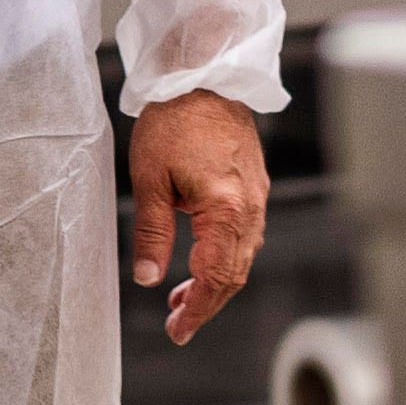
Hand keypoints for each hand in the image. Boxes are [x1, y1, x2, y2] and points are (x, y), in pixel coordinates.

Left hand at [127, 91, 269, 347]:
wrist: (203, 74)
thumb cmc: (173, 119)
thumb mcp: (150, 179)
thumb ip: (152, 233)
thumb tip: (148, 278)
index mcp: (226, 209)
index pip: (215, 277)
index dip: (197, 310)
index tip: (177, 330)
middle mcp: (250, 208)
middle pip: (234, 274)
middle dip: (207, 304)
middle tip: (177, 323)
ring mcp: (257, 197)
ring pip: (242, 257)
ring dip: (216, 282)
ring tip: (182, 298)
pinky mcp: (255, 186)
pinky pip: (245, 235)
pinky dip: (225, 257)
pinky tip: (201, 260)